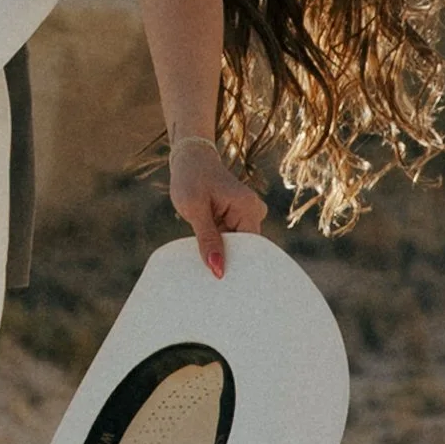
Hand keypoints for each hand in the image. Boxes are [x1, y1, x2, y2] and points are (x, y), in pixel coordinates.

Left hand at [167, 137, 265, 276]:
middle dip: (229, 261)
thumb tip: (218, 270)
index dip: (237, 266)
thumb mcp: (194, 209)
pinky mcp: (238, 218)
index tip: (223, 284)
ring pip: (237, 246)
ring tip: (207, 267)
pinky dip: (219, 246)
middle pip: (245, 249)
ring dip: (222, 253)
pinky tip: (208, 254)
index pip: (250, 249)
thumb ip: (207, 240)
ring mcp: (247, 214)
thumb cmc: (190, 178)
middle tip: (211, 281)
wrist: (190, 158)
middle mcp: (254, 211)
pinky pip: (231, 239)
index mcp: (248, 208)